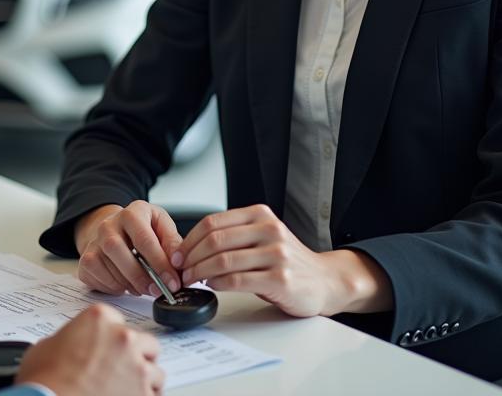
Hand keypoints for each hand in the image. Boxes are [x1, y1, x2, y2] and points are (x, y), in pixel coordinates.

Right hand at [15, 304, 162, 395]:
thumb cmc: (44, 380)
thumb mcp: (49, 346)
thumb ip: (70, 338)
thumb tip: (70, 347)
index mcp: (100, 318)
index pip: (120, 322)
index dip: (114, 340)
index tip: (110, 350)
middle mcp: (123, 337)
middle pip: (146, 344)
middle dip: (136, 357)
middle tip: (120, 372)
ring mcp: (137, 367)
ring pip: (154, 372)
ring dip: (142, 381)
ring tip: (124, 391)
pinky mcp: (144, 394)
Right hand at [75, 201, 181, 297]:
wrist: (116, 229)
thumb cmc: (144, 230)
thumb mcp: (162, 227)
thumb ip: (173, 243)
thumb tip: (178, 262)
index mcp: (132, 212)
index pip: (144, 238)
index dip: (160, 263)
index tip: (173, 282)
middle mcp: (108, 224)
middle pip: (119, 252)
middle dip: (141, 276)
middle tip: (158, 290)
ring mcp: (94, 241)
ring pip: (109, 268)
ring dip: (131, 285)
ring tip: (145, 287)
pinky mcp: (85, 260)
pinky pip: (99, 279)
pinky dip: (116, 287)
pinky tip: (126, 284)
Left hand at [175, 204, 390, 317]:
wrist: (324, 280)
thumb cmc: (287, 261)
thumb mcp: (262, 236)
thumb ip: (233, 235)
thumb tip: (190, 246)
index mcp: (259, 214)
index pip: (213, 222)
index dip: (189, 239)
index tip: (177, 253)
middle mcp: (268, 229)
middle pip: (215, 240)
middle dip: (190, 257)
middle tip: (179, 269)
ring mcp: (276, 254)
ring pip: (223, 260)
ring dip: (199, 272)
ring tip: (190, 280)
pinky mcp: (280, 279)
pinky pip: (237, 280)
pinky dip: (217, 284)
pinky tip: (211, 286)